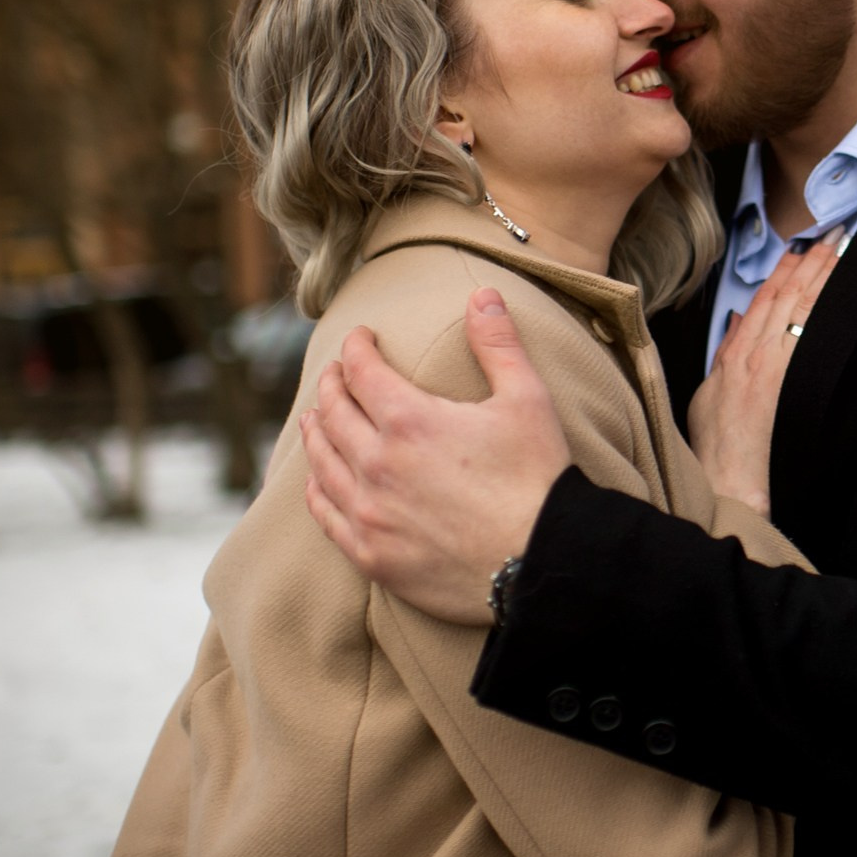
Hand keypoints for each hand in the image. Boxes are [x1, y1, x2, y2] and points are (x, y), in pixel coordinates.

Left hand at [300, 287, 570, 625]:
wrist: (541, 564)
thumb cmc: (539, 479)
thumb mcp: (527, 400)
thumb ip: (498, 344)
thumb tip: (482, 293)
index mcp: (409, 420)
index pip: (361, 371)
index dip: (357, 347)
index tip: (360, 338)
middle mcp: (376, 464)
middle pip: (332, 413)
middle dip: (331, 384)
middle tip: (336, 373)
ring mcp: (369, 513)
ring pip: (321, 462)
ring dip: (316, 432)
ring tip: (316, 417)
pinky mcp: (371, 554)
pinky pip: (325, 514)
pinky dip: (316, 488)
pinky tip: (319, 479)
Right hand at [689, 228, 844, 515]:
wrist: (729, 478)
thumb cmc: (717, 445)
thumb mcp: (710, 392)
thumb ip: (726, 353)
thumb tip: (737, 322)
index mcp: (735, 354)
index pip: (762, 300)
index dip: (782, 271)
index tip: (799, 250)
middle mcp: (755, 354)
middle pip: (786, 297)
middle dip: (810, 263)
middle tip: (832, 236)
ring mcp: (776, 366)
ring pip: (801, 309)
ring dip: (823, 277)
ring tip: (841, 251)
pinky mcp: (792, 381)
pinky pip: (811, 334)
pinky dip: (825, 307)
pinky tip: (839, 290)